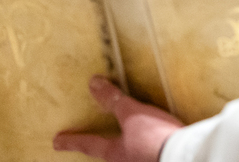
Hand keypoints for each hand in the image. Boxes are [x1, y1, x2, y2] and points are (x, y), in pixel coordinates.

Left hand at [54, 76, 182, 161]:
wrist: (182, 157)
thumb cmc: (152, 138)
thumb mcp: (132, 115)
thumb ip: (114, 100)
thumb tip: (93, 84)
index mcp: (115, 153)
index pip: (89, 144)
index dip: (73, 141)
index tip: (56, 141)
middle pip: (110, 156)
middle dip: (105, 150)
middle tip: (98, 146)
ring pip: (129, 158)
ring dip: (128, 152)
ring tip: (131, 146)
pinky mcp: (160, 159)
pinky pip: (147, 156)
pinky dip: (146, 152)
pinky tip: (154, 148)